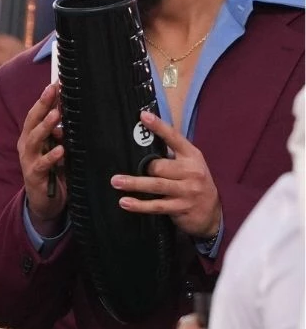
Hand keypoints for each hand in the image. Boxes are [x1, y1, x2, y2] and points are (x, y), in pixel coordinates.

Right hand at [18, 83, 67, 234]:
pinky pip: (42, 165)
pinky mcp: (34, 176)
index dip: (44, 98)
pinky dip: (51, 157)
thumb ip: (60, 134)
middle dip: (42, 105)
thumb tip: (69, 113)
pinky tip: (60, 150)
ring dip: (45, 127)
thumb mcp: (56, 149)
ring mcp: (28, 161)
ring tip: (55, 115)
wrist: (44, 202)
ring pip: (34, 140)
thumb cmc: (52, 172)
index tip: (55, 83)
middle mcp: (26, 146)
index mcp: (31, 137)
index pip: (36, 113)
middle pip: (32, 122)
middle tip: (53, 91)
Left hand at [112, 111, 221, 237]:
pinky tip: (125, 202)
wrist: (211, 212)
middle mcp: (192, 171)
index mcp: (192, 156)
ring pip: (157, 185)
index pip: (175, 138)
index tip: (144, 116)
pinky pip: (157, 205)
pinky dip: (139, 205)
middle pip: (161, 166)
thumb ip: (171, 156)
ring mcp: (188, 190)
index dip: (159, 127)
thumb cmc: (194, 183)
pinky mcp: (181, 207)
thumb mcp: (189, 165)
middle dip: (144, 168)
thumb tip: (143, 144)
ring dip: (134, 183)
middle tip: (125, 172)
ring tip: (116, 181)